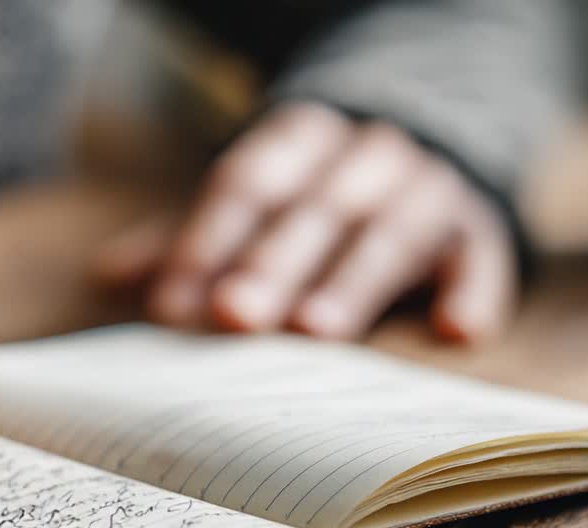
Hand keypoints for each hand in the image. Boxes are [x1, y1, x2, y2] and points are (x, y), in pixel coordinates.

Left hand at [95, 103, 517, 342]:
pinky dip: (473, 289)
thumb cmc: (314, 186)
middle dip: (271, 263)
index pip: (247, 182)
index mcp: (300, 138)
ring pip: (389, 230)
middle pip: (312, 209)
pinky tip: (455, 331)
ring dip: (352, 280)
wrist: (431, 136)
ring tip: (316, 331)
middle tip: (234, 317)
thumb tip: (107, 274)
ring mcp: (427, 186)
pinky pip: (481, 255)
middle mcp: (365, 154)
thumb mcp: (252, 195)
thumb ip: (190, 234)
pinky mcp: (478, 225)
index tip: (173, 301)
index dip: (209, 240)